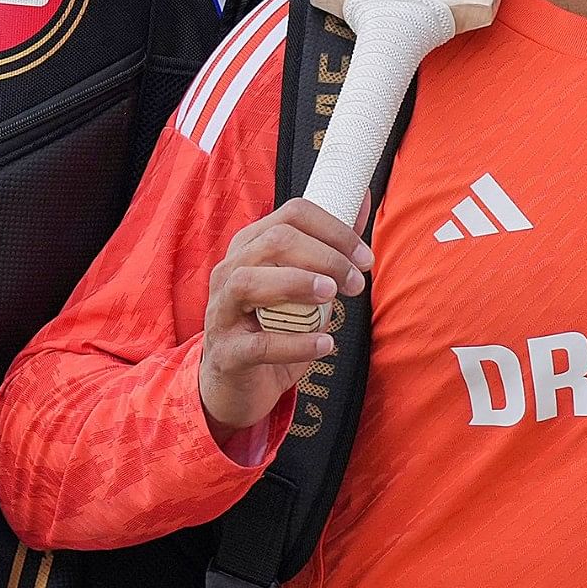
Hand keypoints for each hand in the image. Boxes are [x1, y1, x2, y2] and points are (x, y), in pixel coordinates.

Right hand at [198, 199, 372, 441]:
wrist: (238, 385)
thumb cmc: (273, 327)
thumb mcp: (302, 284)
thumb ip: (329, 247)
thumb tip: (363, 202)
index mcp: (250, 247)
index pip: (291, 215)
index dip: (334, 230)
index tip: (365, 257)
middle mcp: (230, 271)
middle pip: (273, 241)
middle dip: (324, 257)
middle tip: (356, 283)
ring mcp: (222, 311)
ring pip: (248, 281)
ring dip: (297, 284)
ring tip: (333, 297)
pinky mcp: (227, 353)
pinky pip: (257, 344)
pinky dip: (295, 343)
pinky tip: (325, 345)